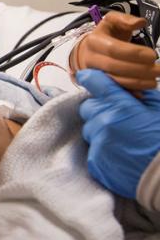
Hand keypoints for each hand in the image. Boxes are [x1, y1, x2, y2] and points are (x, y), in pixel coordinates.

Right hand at [71, 12, 159, 90]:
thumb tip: (141, 23)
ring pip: (113, 80)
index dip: (134, 54)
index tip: (153, 56)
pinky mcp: (97, 84)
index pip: (113, 49)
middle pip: (113, 66)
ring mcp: (92, 73)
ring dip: (136, 83)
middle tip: (158, 70)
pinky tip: (142, 93)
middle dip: (138, 70)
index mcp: (94, 41)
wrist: (88, 51)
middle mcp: (90, 58)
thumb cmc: (106, 36)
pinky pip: (113, 91)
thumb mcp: (112, 22)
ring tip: (154, 81)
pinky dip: (128, 93)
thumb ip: (126, 20)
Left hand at [77, 69, 159, 198]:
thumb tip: (125, 88)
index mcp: (121, 106)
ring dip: (100, 130)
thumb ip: (140, 95)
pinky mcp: (96, 163)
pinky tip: (120, 153)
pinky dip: (102, 150)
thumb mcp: (158, 108)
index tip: (87, 77)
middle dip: (99, 109)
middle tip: (117, 117)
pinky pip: (92, 150)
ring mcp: (98, 144)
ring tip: (121, 138)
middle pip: (87, 107)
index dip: (91, 78)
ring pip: (88, 129)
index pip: (95, 82)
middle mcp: (104, 123)